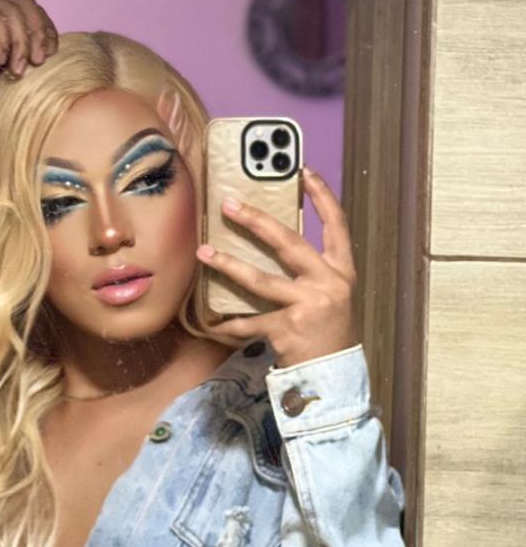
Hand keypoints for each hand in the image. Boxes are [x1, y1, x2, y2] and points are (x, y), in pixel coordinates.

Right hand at [0, 0, 59, 100]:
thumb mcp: (0, 61)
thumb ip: (20, 48)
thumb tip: (51, 44)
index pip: (30, 8)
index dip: (46, 29)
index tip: (50, 55)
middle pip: (26, 5)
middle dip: (37, 35)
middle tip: (38, 62)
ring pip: (13, 10)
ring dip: (21, 42)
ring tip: (16, 68)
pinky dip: (3, 38)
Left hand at [194, 167, 360, 368]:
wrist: (335, 375)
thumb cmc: (328, 330)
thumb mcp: (331, 294)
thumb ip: (311, 269)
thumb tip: (272, 237)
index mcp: (342, 271)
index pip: (336, 225)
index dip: (321, 197)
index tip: (303, 172)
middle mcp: (328, 283)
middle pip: (288, 242)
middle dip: (256, 221)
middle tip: (229, 205)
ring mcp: (308, 305)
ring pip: (260, 279)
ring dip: (228, 264)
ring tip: (204, 252)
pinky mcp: (288, 328)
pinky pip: (250, 322)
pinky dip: (230, 325)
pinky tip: (212, 323)